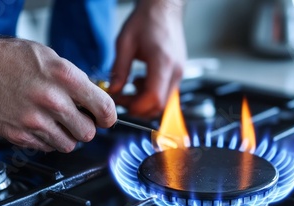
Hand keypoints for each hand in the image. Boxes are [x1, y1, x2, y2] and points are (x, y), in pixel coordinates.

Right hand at [0, 22, 116, 151]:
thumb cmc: (13, 58)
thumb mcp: (53, 59)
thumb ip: (77, 82)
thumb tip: (95, 102)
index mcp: (65, 77)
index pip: (104, 108)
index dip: (108, 117)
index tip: (106, 120)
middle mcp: (51, 100)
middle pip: (88, 133)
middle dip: (85, 128)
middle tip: (77, 120)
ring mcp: (33, 120)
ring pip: (68, 145)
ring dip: (66, 136)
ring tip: (56, 122)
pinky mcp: (18, 134)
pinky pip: (45, 148)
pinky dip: (46, 140)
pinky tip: (38, 124)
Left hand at [109, 0, 185, 117]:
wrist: (164, 8)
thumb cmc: (147, 20)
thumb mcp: (125, 42)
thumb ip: (119, 69)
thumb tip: (114, 90)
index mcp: (163, 63)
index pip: (154, 98)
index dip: (136, 106)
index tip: (121, 102)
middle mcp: (175, 71)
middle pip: (161, 106)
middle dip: (140, 108)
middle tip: (122, 98)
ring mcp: (179, 74)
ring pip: (164, 103)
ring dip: (145, 102)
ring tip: (131, 88)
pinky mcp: (178, 73)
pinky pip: (166, 94)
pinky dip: (152, 95)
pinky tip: (141, 82)